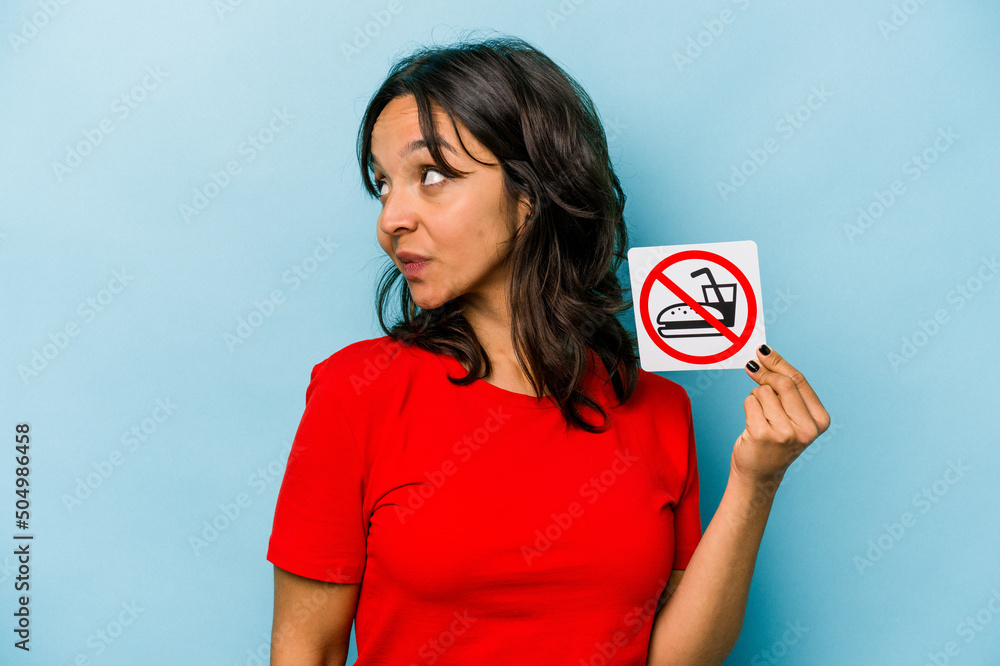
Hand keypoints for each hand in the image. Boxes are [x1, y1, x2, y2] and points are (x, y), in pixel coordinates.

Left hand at [731, 345, 830, 491]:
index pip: (799, 381)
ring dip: (756, 397)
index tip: (763, 351)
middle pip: (782, 383)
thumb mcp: (791, 415)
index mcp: (820, 421)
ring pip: (763, 392)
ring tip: (760, 416)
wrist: (760, 474)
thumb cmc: (775, 440)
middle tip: (752, 369)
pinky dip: (748, 406)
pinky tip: (752, 423)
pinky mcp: (763, 435)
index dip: (778, 363)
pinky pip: (750, 402)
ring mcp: (785, 433)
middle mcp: (806, 429)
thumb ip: (785, 387)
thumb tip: (764, 354)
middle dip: (764, 374)